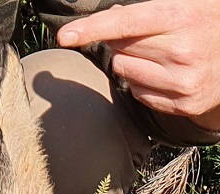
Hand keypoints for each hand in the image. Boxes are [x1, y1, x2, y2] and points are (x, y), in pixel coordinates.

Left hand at [57, 0, 219, 130]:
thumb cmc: (207, 24)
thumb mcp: (185, 5)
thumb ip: (147, 10)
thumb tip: (111, 17)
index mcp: (181, 17)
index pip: (125, 22)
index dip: (92, 28)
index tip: (65, 36)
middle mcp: (181, 51)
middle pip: (121, 49)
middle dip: (120, 42)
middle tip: (142, 37)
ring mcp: (182, 82)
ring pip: (125, 74)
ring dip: (129, 64)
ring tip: (156, 55)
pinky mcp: (183, 105)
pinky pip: (139, 95)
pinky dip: (141, 84)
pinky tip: (163, 73)